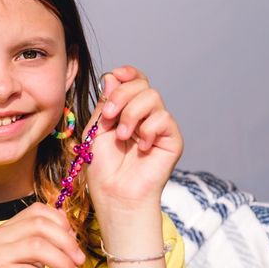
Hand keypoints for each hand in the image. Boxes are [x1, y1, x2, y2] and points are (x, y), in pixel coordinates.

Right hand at [0, 203, 84, 267]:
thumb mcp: (31, 264)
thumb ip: (45, 245)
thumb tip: (67, 226)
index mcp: (4, 231)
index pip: (36, 211)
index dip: (61, 223)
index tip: (75, 244)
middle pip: (39, 225)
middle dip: (67, 242)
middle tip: (80, 261)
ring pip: (36, 246)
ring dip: (62, 262)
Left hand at [86, 66, 182, 212]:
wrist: (115, 193)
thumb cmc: (103, 167)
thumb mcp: (96, 130)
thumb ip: (106, 104)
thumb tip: (113, 76)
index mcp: (126, 111)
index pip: (133, 81)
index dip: (127, 74)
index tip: (116, 75)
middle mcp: (145, 116)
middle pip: (142, 84)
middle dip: (122, 95)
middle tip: (109, 117)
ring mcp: (159, 127)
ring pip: (153, 97)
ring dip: (131, 113)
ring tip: (122, 136)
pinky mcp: (172, 139)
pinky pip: (164, 118)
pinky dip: (148, 129)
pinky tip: (141, 147)